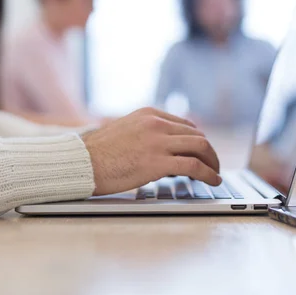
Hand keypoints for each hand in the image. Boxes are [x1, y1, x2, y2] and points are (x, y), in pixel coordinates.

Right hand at [82, 107, 220, 195]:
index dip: (197, 141)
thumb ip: (146, 134)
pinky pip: (193, 166)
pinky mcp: (157, 162)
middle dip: (209, 152)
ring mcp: (157, 141)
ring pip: (200, 147)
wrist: (81, 163)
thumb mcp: (125, 131)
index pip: (185, 124)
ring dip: (213, 162)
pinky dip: (208, 173)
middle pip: (196, 135)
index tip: (202, 153)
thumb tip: (164, 149)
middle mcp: (156, 123)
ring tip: (215, 174)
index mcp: (148, 114)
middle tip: (213, 164)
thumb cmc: (98, 153)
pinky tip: (213, 180)